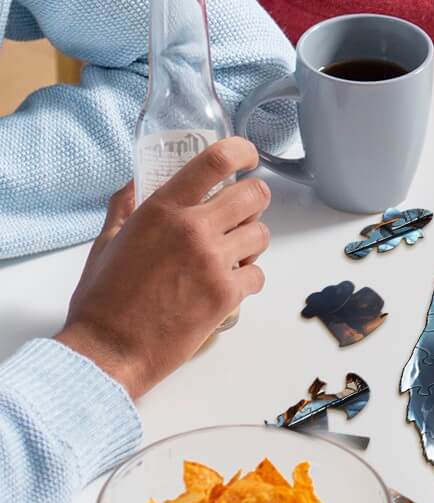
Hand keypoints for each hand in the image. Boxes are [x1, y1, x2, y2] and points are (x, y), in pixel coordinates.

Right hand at [56, 139, 270, 398]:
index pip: (215, 160)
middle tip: (241, 214)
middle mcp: (193, 229)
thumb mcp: (107, 243)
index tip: (247, 157)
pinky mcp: (227, 294)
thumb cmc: (102, 299)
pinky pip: (258, 275)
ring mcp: (214, 261)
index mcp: (162, 210)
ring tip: (229, 255)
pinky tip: (226, 286)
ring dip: (250, 243)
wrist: (108, 350)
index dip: (241, 151)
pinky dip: (247, 280)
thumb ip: (125, 208)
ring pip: (262, 235)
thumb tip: (136, 183)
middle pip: (255, 195)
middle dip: (254, 201)